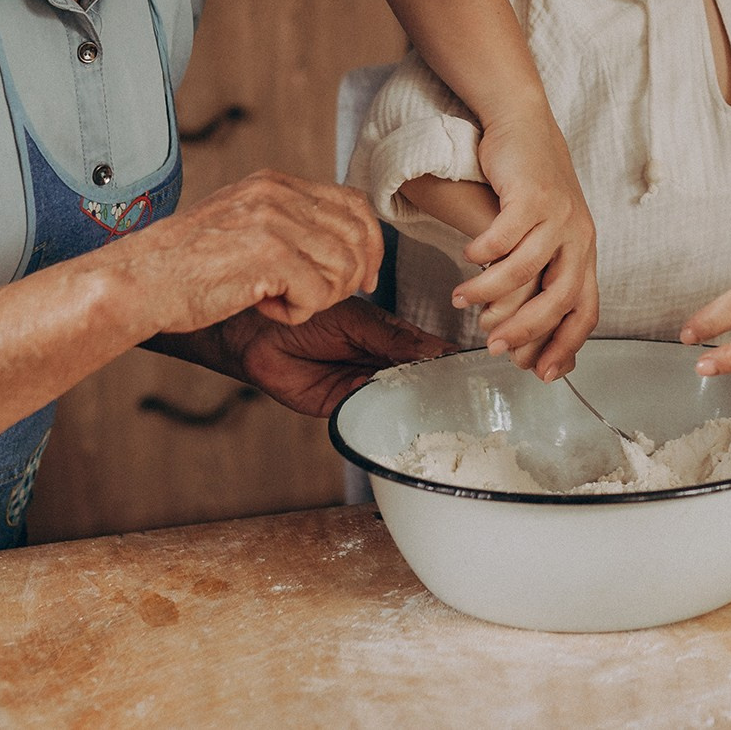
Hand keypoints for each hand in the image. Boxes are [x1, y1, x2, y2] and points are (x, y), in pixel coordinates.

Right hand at [116, 170, 384, 335]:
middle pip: (358, 237)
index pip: (353, 203)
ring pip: (343, 269)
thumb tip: (339, 242)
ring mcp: (275, 221)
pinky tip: (263, 306)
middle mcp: (278, 194)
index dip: (369, 244)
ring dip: (318, 298)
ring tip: (276, 300)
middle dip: (350, 278)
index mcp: (274, 183)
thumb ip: (285, 222)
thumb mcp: (240, 223)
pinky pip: (318, 294)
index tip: (366, 278)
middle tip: (315, 299)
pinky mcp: (270, 255)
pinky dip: (297, 313)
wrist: (136, 281)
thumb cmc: (181, 266)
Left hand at [227, 297, 452, 417]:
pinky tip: (394, 414)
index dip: (448, 360)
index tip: (473, 370)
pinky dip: (382, 416)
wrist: (258, 334)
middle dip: (435, 388)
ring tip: (434, 407)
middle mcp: (380, 363)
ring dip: (411, 405)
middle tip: (461, 396)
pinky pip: (369, 416)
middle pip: (417, 380)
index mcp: (389, 336)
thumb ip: (394, 339)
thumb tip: (436, 352)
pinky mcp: (342, 408)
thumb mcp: (357, 320)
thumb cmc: (307, 314)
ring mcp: (363, 387)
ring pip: (396, 401)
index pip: (427, 350)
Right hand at [453, 106, 598, 380]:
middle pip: (559, 297)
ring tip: (462, 300)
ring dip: (490, 291)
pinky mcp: (532, 194)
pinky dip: (484, 251)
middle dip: (525, 329)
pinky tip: (466, 255)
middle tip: (492, 345)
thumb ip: (542, 277)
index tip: (542, 373)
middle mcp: (578, 237)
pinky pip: (505, 234)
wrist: (525, 126)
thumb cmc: (529, 188)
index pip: (586, 310)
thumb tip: (533, 335)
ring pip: (525, 269)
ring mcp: (558, 215)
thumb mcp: (547, 236)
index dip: (566, 345)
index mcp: (584, 253)